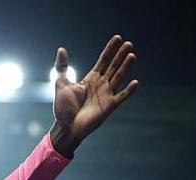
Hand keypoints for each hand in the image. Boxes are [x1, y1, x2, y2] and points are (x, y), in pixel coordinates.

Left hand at [49, 35, 139, 156]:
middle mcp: (100, 85)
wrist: (65, 126)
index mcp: (90, 79)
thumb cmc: (63, 107)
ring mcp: (106, 95)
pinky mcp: (109, 106)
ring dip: (125, 67)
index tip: (118, 38)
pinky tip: (135, 82)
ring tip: (132, 55)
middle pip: (113, 66)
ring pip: (119, 77)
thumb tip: (61, 49)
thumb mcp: (61, 83)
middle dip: (120, 55)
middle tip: (128, 43)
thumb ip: (62, 67)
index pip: (103, 61)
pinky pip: (121, 96)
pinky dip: (129, 90)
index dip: (110, 50)